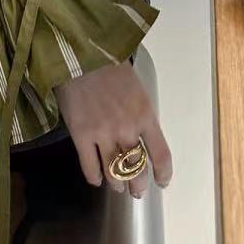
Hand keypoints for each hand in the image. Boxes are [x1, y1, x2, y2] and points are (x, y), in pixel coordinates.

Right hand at [55, 58, 172, 196]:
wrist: (81, 53)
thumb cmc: (110, 65)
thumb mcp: (136, 88)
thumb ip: (140, 114)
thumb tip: (141, 138)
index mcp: (145, 115)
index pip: (161, 155)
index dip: (163, 174)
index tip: (162, 182)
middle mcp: (126, 128)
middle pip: (136, 169)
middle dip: (138, 185)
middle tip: (136, 190)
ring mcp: (102, 133)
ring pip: (114, 173)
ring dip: (117, 184)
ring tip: (117, 186)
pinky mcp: (80, 135)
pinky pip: (90, 167)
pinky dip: (95, 177)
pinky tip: (97, 178)